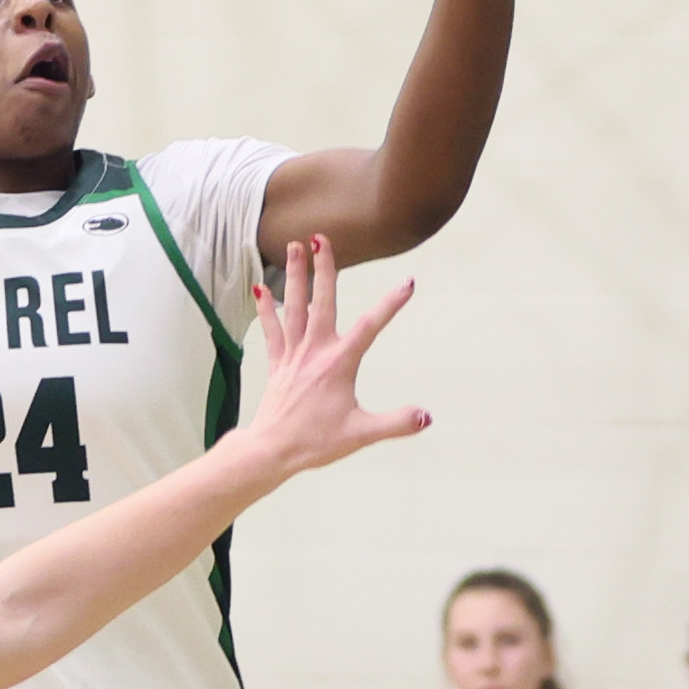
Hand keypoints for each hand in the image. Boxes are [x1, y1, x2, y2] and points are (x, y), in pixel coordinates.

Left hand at [242, 237, 428, 479]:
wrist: (272, 449)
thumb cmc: (315, 442)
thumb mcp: (362, 434)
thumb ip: (396, 423)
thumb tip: (427, 417)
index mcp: (339, 364)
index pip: (370, 326)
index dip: (391, 304)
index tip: (408, 282)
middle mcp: (315, 352)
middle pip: (322, 302)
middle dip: (324, 269)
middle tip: (321, 238)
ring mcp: (293, 355)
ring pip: (294, 307)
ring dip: (294, 276)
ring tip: (294, 247)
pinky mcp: (278, 364)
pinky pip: (272, 329)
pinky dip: (267, 308)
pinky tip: (261, 287)